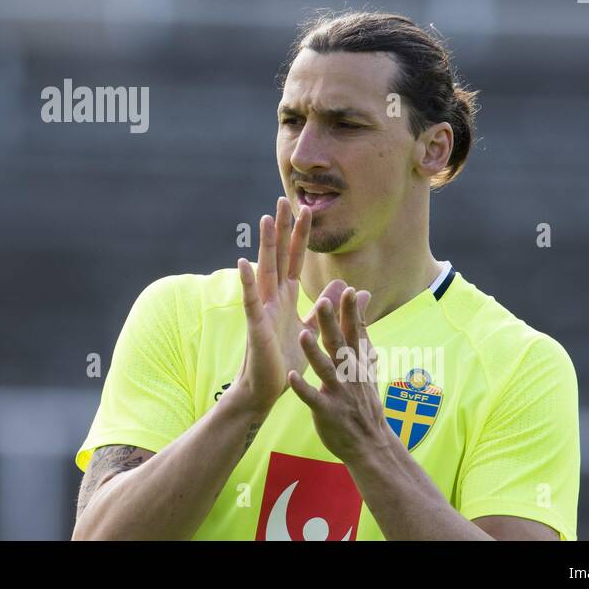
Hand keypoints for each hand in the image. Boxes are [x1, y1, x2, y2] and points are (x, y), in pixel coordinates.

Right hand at [234, 196, 314, 413]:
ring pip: (265, 270)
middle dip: (282, 229)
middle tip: (284, 199)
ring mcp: (262, 308)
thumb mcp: (313, 327)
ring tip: (266, 219)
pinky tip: (242, 263)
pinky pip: (250, 300)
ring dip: (265, 245)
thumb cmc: (285, 359)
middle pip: (279, 255)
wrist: (267, 388)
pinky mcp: (256, 325)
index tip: (305, 208)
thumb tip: (346, 285)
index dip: (301, 235)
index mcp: (286, 296)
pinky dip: (247, 282)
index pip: (295, 258)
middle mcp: (273, 297)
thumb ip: (325, 306)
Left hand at [287, 284, 391, 463]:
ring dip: (314, 353)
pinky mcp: (327, 411)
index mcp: (356, 364)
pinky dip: (303, 388)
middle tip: (323, 301)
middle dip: (331, 323)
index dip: (351, 312)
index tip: (348, 290)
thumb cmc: (364, 402)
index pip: (354, 333)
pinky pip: (313, 398)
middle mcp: (349, 375)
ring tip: (303, 335)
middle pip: (339, 345)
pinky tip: (293, 376)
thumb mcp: (367, 370)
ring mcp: (339, 393)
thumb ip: (363, 343)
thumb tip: (366, 321)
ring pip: (326, 369)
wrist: (370, 444)